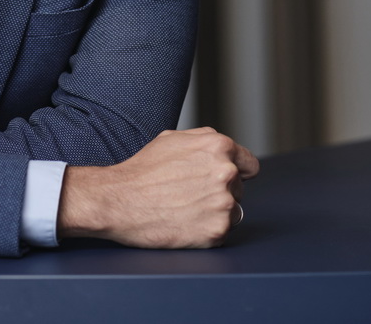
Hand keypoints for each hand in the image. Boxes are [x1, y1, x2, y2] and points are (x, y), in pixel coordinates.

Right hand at [58, 127, 258, 248]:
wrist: (120, 201)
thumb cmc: (142, 170)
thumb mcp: (173, 139)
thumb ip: (205, 140)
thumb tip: (225, 149)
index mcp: (219, 147)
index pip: (250, 165)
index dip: (238, 172)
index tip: (225, 180)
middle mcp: (226, 173)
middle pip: (238, 189)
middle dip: (219, 191)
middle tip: (189, 194)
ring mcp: (223, 203)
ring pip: (232, 211)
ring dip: (215, 212)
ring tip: (185, 208)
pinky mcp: (217, 230)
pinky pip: (222, 231)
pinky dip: (206, 230)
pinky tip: (184, 222)